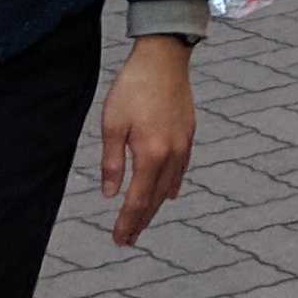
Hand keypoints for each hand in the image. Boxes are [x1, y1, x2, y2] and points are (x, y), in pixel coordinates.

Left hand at [101, 33, 196, 245]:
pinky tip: (169, 194)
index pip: (137, 200)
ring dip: (155, 207)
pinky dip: (173, 185)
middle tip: (128, 240)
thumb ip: (111, 162)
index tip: (119, 239)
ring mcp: (183, 145)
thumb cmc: (133, 87)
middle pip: (155, 198)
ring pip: (169, 186)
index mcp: (150, 155)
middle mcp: (170, 155)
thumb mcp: (112, 123)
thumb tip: (110, 194)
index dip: (127, 222)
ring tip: (144, 222)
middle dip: (141, 221)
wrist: (164, 57)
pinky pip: (181, 169)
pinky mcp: (188, 133)